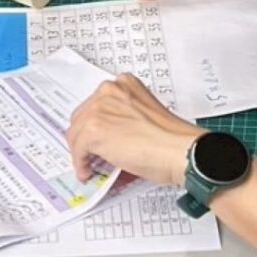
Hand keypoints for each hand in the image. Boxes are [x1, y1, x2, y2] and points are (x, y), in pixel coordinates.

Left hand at [67, 75, 202, 187]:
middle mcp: (110, 91)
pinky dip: (80, 163)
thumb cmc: (172, 140)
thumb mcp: (144, 117)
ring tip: (90, 165)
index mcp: (124, 84)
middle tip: (91, 154)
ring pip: (76, 133)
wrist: (180, 150)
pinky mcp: (94, 129)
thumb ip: (123, 120)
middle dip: (85, 137)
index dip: (95, 124)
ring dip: (82, 152)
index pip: (96, 104)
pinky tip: (88, 172)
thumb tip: (108, 140)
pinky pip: (78, 149)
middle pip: (82, 116)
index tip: (95, 138)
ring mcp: (100, 108)